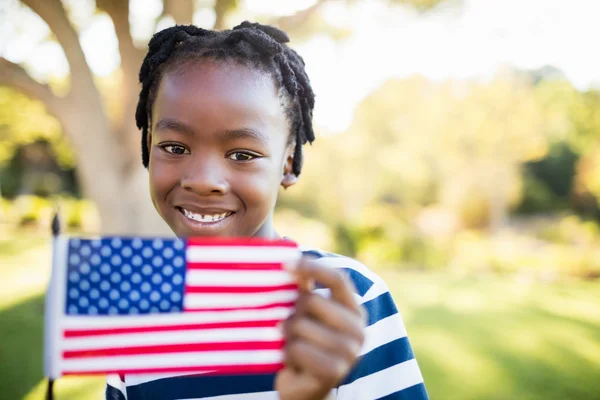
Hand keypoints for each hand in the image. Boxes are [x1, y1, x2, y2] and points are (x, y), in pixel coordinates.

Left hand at [276, 258, 365, 399]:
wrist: (307, 390)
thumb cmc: (305, 344)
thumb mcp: (306, 313)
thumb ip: (303, 286)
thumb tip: (289, 250)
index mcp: (355, 310)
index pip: (338, 278)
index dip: (312, 267)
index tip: (284, 263)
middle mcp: (359, 330)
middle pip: (312, 300)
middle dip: (292, 312)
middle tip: (289, 326)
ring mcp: (349, 353)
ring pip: (300, 325)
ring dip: (287, 335)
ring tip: (291, 345)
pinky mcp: (334, 372)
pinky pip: (297, 349)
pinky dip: (287, 354)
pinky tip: (293, 361)